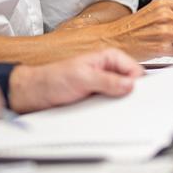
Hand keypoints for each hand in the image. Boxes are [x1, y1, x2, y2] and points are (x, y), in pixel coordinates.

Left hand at [8, 48, 144, 112]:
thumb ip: (107, 81)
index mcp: (108, 58)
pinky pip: (112, 105)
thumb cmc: (52, 79)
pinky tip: (105, 114)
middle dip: (129, 95)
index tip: (136, 95)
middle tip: (123, 104)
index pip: (135, 70)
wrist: (35, 94)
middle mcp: (108, 70)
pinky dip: (110, 111)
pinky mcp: (98, 98)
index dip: (137, 84)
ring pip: (122, 96)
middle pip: (131, 84)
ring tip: (109, 108)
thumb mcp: (82, 78)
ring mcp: (104, 85)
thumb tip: (129, 84)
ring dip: (119, 105)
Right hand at [82, 0, 172, 60]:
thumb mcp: (153, 10)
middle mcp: (165, 15)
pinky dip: (172, 52)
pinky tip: (161, 48)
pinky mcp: (162, 47)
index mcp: (164, 3)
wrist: (115, 39)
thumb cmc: (132, 27)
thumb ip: (172, 12)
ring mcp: (164, 32)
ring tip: (172, 43)